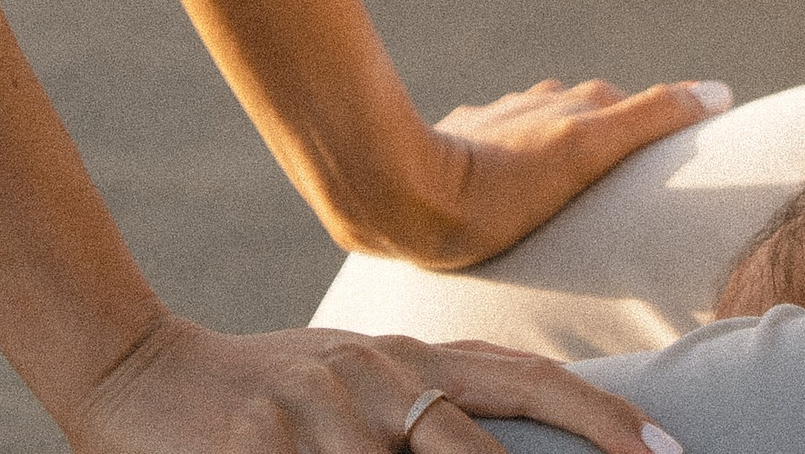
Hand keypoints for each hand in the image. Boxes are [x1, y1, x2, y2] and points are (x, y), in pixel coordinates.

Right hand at [72, 311, 680, 453]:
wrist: (139, 376)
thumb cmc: (262, 397)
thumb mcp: (354, 387)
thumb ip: (427, 411)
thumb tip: (501, 445)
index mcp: (402, 360)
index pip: (519, 380)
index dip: (595, 413)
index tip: (665, 449)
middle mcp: (375, 378)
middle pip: (486, 430)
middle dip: (570, 453)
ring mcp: (320, 416)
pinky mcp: (266, 447)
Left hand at [396, 73, 732, 269]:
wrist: (407, 194)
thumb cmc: (503, 189)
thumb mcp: (588, 152)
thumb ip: (652, 119)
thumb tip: (722, 91)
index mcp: (576, 105)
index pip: (635, 110)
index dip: (661, 126)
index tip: (683, 154)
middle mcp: (540, 101)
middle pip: (591, 117)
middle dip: (612, 142)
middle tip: (630, 185)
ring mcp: (498, 119)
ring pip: (545, 128)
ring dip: (562, 151)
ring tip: (572, 193)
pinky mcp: (460, 140)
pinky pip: (499, 144)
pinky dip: (515, 160)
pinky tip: (508, 188)